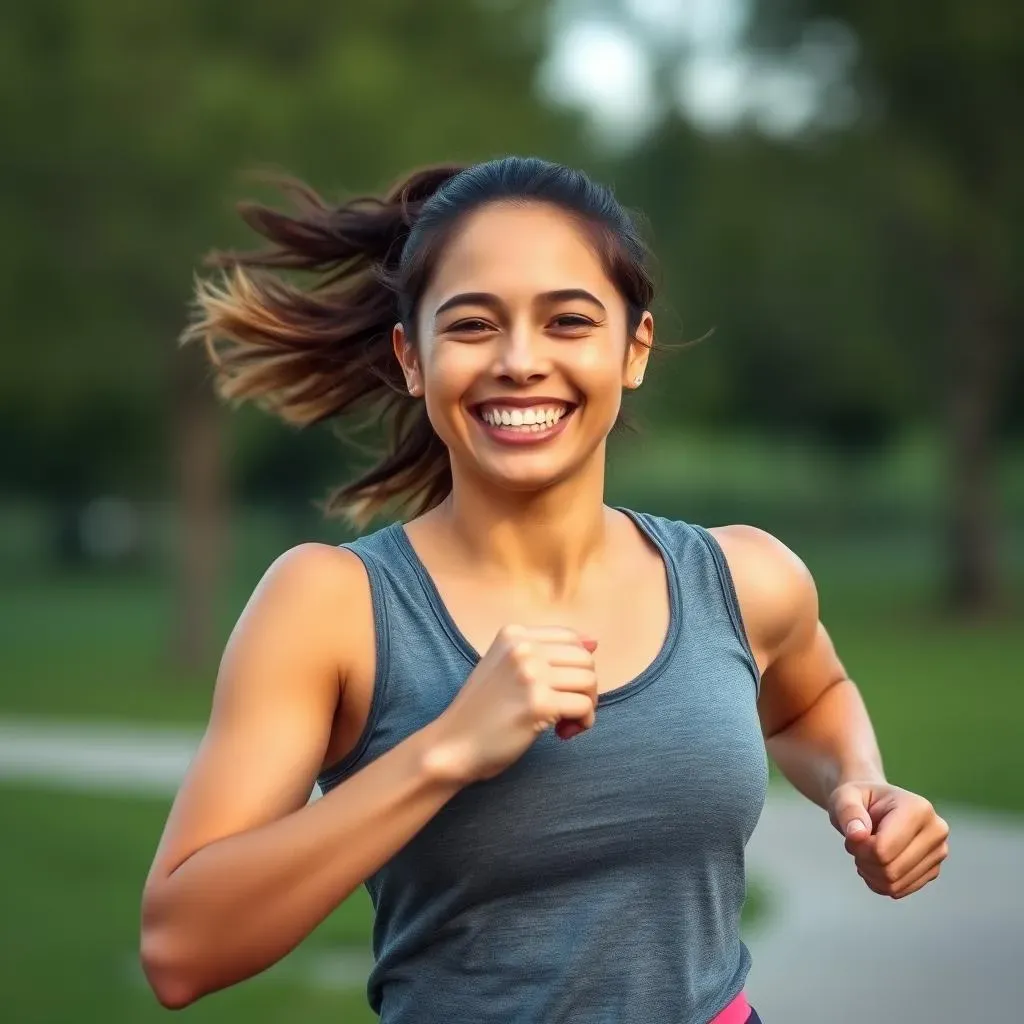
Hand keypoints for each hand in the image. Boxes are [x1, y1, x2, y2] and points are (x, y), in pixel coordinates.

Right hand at [431, 624, 598, 783]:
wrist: (453, 745)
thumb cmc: (482, 711)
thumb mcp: (506, 667)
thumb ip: (545, 652)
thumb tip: (594, 641)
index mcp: (514, 634)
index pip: (571, 638)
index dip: (575, 667)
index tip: (560, 689)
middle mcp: (523, 648)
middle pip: (585, 659)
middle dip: (585, 687)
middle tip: (567, 709)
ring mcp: (530, 674)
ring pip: (589, 681)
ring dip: (586, 706)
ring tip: (564, 722)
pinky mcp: (538, 703)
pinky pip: (585, 707)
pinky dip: (582, 723)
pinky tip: (562, 733)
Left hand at [828, 781, 949, 898]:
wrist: (874, 805)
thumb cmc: (859, 799)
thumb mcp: (844, 796)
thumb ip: (848, 812)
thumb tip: (857, 835)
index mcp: (919, 809)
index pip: (883, 849)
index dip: (859, 848)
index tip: (852, 834)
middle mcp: (936, 832)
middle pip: (891, 870)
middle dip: (864, 862)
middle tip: (856, 844)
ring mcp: (938, 853)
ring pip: (895, 885)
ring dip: (870, 873)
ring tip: (866, 851)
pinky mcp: (932, 870)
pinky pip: (899, 891)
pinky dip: (879, 883)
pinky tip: (875, 863)